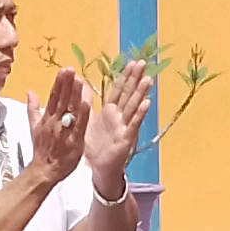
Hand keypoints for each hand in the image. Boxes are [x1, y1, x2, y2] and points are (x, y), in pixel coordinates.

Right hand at [27, 66, 90, 188]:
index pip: (53, 97)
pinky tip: (85, 102)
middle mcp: (55, 122)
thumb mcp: (33, 127)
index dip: (59, 83)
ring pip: (70, 110)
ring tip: (79, 80)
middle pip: (62, 100)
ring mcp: (64, 131)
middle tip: (71, 69)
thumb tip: (29, 91)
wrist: (44, 170)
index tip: (64, 70)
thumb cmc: (42, 149)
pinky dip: (82, 115)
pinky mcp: (74, 141)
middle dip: (66, 84)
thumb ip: (32, 108)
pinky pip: (79, 126)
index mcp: (47, 118)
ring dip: (74, 95)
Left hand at [86, 56, 154, 187]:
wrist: (98, 168)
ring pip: (133, 107)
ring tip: (148, 79)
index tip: (132, 62)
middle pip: (128, 94)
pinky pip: (133, 124)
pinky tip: (147, 103)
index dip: (125, 76)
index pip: (119, 90)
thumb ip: (86, 105)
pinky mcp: (126, 139)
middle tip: (143, 63)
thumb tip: (81, 86)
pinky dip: (140, 114)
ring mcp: (124, 127)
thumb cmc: (94, 146)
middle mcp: (119, 117)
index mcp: (110, 112)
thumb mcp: (87, 121)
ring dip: (141, 93)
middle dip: (135, 79)